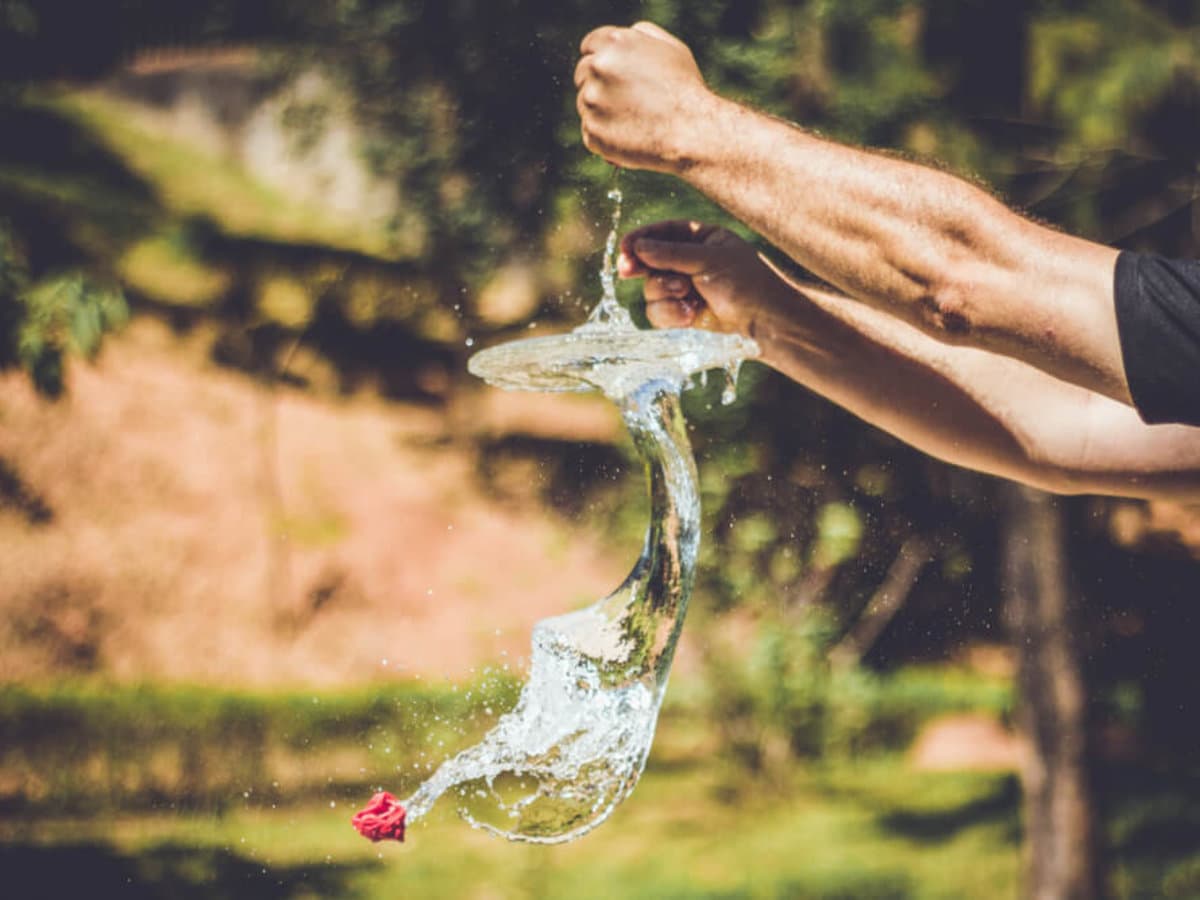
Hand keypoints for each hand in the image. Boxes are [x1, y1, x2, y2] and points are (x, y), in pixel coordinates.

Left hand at [575, 22, 714, 172]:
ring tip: (634, 119)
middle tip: (624, 99)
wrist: (692, 132)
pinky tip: (630, 135)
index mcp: (614, 43)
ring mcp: (592, 101)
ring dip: (601, 110)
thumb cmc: (686, 89)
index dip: (601, 58)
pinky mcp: (592, 131)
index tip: (609, 72)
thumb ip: (643, 36)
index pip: (590, 45)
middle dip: (598, 83)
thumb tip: (626, 35)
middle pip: (582, 73)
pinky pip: (590, 131)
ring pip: (585, 103)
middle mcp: (598, 67)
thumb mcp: (671, 49)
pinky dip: (605, 135)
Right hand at [619, 221, 792, 341]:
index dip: (641, 239)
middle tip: (627, 271)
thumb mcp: (709, 261)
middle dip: (645, 268)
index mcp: (701, 238)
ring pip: (651, 289)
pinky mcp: (683, 314)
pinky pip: (658, 312)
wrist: (766, 322)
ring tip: (686, 298)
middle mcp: (690, 261)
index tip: (625, 248)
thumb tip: (638, 247)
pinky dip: (669, 315)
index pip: (663, 233)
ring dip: (663, 294)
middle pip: (649, 261)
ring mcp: (685, 288)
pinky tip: (689, 317)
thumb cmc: (746, 283)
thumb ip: (672, 254)